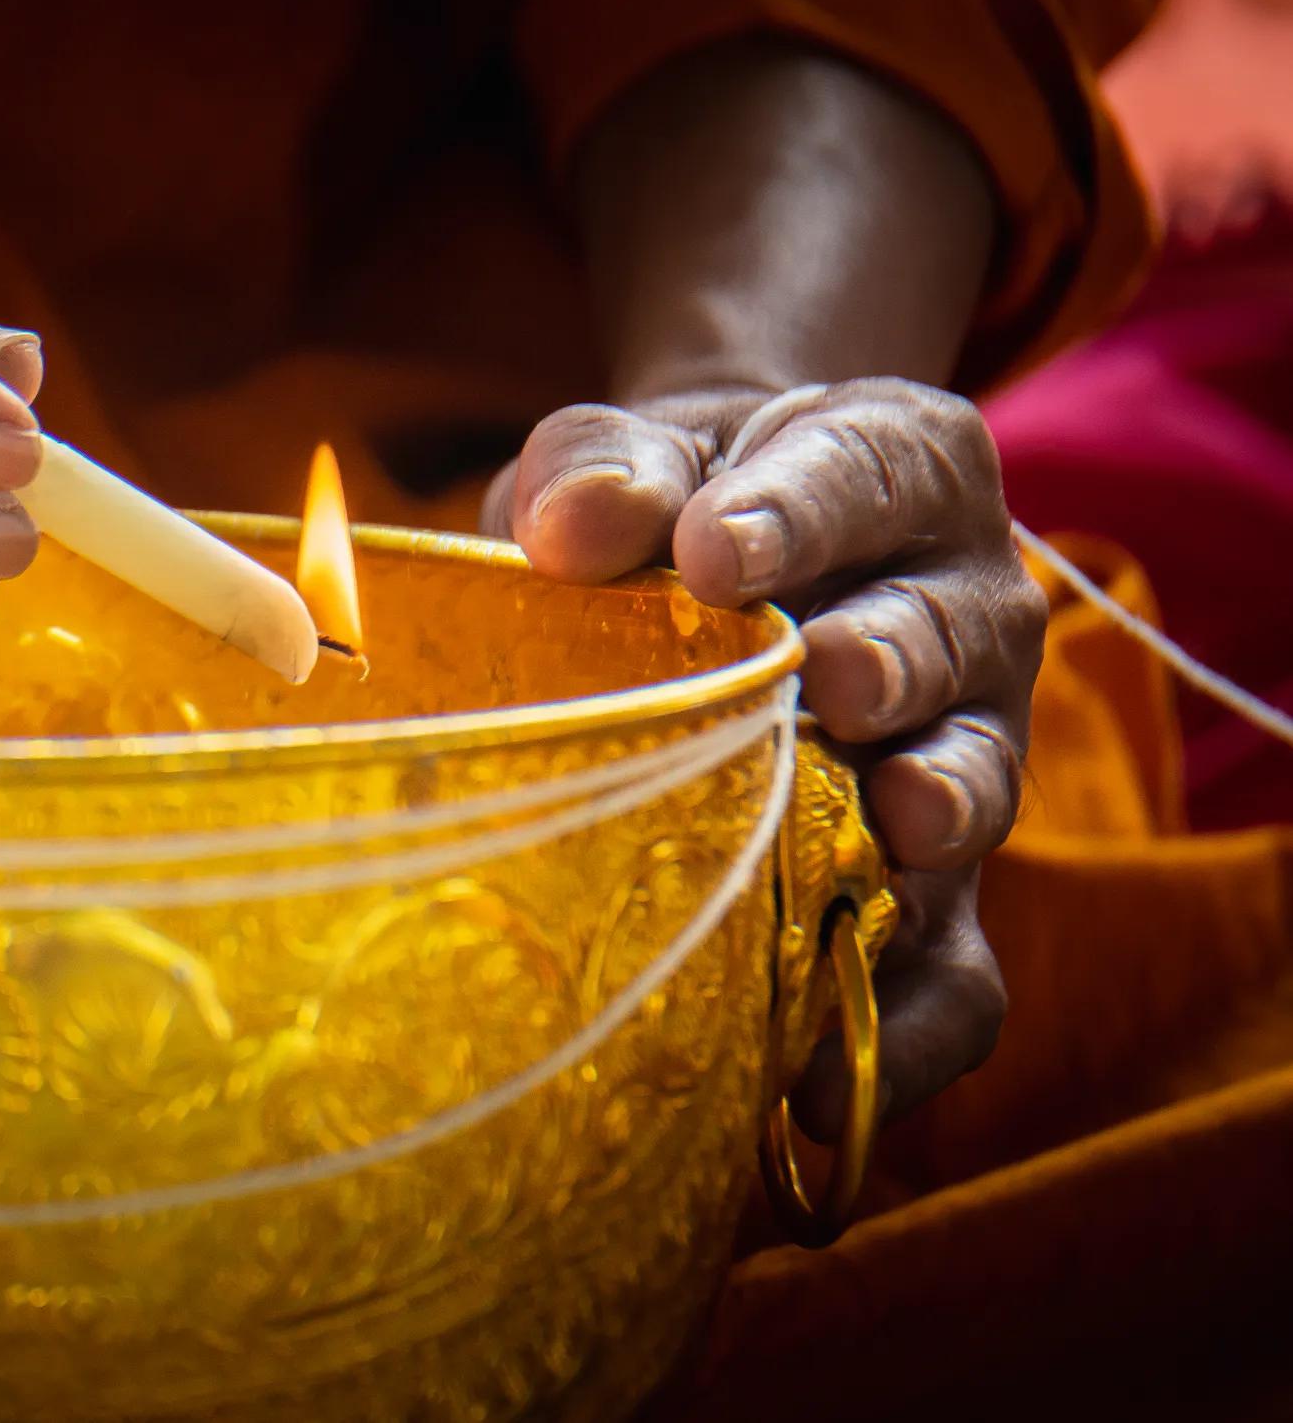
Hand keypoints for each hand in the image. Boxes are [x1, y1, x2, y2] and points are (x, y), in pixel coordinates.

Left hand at [483, 380, 1042, 1129]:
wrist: (709, 568)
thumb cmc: (666, 501)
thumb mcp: (628, 457)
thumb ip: (605, 471)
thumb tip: (568, 529)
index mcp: (901, 469)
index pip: (869, 474)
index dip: (802, 511)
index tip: (715, 549)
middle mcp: (964, 608)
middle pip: (946, 635)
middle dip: (889, 657)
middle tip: (821, 676)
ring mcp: (965, 753)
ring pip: (972, 791)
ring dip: (929, 814)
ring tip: (885, 830)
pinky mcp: (939, 894)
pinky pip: (955, 978)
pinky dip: (899, 1029)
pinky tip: (813, 1084)